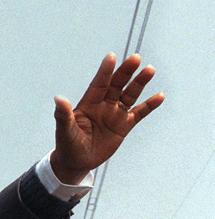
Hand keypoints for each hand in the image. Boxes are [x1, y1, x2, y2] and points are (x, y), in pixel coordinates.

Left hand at [50, 53, 163, 183]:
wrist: (76, 162)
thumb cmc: (67, 144)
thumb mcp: (64, 130)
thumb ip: (63, 114)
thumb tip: (58, 98)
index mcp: (88, 103)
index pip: (98, 84)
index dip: (105, 71)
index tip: (111, 56)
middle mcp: (103, 105)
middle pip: (116, 84)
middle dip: (125, 72)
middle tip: (135, 57)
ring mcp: (114, 114)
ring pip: (129, 95)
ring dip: (139, 83)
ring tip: (149, 70)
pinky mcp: (124, 126)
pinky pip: (139, 113)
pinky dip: (149, 105)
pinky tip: (160, 96)